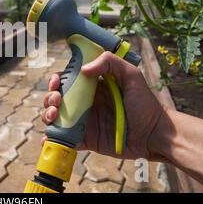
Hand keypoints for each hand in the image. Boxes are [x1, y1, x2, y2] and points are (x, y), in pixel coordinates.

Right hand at [41, 52, 165, 160]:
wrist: (155, 134)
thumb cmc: (146, 104)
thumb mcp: (132, 76)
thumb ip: (110, 63)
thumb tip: (83, 69)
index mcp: (92, 87)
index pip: (67, 80)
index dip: (56, 80)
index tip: (56, 82)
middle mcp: (84, 103)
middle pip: (56, 98)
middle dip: (50, 98)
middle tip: (57, 101)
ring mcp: (84, 122)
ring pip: (56, 118)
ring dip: (48, 115)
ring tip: (53, 116)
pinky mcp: (86, 140)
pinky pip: (65, 139)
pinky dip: (52, 139)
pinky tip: (47, 139)